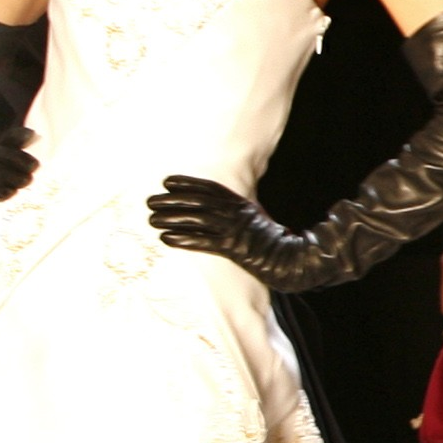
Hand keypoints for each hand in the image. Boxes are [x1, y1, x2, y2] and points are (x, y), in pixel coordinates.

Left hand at [147, 175, 315, 286]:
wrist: (291, 261)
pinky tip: (166, 238)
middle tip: (150, 201)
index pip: (211, 189)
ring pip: (198, 220)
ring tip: (152, 219)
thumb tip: (214, 207)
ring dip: (172, 218)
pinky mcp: (233, 249)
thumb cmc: (272, 242)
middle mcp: (238, 214)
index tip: (167, 181)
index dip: (188, 183)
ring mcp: (236, 231)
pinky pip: (204, 242)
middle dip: (173, 199)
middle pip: (200, 202)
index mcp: (243, 205)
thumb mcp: (255, 220)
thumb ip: (236, 211)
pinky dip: (183, 239)